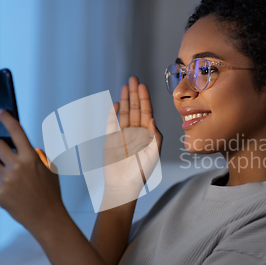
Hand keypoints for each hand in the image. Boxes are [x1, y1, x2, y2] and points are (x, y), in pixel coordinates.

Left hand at [0, 110, 66, 234]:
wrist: (47, 218)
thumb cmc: (51, 193)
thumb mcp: (51, 170)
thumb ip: (38, 156)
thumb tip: (26, 148)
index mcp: (31, 158)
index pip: (17, 132)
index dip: (7, 119)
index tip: (1, 112)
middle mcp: (17, 167)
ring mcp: (6, 180)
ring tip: (11, 174)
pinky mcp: (0, 193)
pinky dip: (5, 186)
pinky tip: (16, 194)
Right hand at [99, 76, 161, 209]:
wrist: (123, 186)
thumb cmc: (141, 172)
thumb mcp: (153, 154)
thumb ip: (154, 137)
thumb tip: (152, 119)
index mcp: (146, 135)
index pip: (146, 112)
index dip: (145, 99)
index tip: (143, 86)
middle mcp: (135, 132)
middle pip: (135, 109)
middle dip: (134, 94)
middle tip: (133, 78)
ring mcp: (122, 135)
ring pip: (124, 113)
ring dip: (125, 99)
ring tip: (125, 85)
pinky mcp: (111, 140)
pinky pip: (111, 124)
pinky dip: (113, 113)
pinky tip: (117, 103)